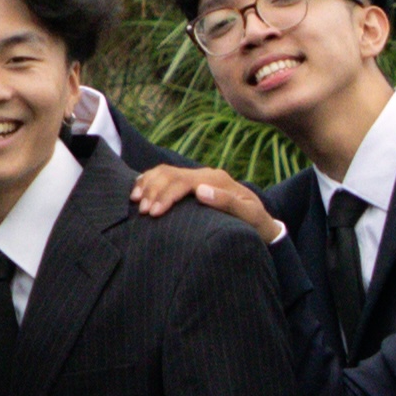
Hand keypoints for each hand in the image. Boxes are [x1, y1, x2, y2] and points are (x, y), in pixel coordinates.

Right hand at [125, 163, 278, 239]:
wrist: (260, 221)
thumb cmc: (255, 223)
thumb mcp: (249, 215)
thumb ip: (227, 202)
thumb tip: (200, 191)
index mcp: (216, 179)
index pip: (183, 181)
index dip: (166, 195)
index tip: (154, 214)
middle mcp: (205, 174)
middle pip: (170, 174)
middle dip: (152, 191)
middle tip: (142, 212)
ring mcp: (197, 177)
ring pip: (164, 172)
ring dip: (147, 184)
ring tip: (135, 202)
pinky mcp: (190, 183)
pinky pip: (164, 175)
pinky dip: (148, 180)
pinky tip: (137, 191)